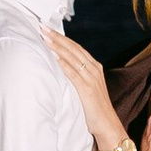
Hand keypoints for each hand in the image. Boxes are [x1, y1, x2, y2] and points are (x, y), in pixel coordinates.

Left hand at [42, 29, 129, 150]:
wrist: (107, 124)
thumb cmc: (94, 108)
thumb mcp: (86, 87)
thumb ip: (77, 76)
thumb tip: (59, 68)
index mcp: (94, 67)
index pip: (76, 48)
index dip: (62, 37)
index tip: (48, 29)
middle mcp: (94, 69)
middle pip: (73, 48)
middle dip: (57, 37)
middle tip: (42, 26)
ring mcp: (91, 78)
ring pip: (72, 57)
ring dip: (58, 46)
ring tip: (45, 36)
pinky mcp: (87, 89)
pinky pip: (73, 73)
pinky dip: (63, 63)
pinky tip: (54, 56)